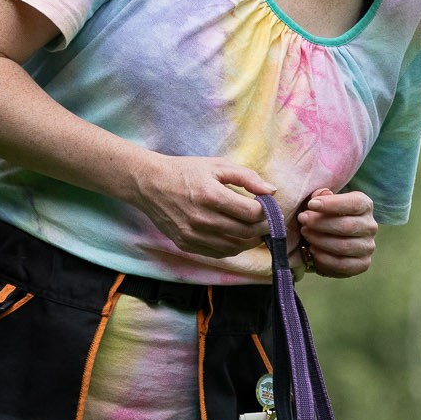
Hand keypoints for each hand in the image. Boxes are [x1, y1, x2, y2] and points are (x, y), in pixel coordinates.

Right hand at [130, 154, 271, 256]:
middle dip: (263, 228)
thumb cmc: (185, 172)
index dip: (265, 211)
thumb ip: (247, 177)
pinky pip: (219, 254)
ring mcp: (193, 235)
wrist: (149, 184)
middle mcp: (202, 219)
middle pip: (246, 232)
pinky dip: (233, 247)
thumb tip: (271, 191)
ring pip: (235, 247)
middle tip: (266, 221)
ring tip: (253, 229)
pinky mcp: (187, 244)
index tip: (266, 206)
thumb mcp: (216, 165)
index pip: (252, 213)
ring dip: (250, 240)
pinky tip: (236, 236)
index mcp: (211, 195)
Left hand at [295, 188, 377, 277]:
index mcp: (365, 206)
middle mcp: (370, 226)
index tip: (311, 204)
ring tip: (306, 234)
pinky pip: (343, 264)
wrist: (326, 240)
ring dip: (320, 240)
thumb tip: (323, 195)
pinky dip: (325, 259)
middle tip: (303, 220)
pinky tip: (313, 250)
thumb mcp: (321, 202)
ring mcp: (368, 247)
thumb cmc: (323, 216)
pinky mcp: (362, 264)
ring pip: (344, 246)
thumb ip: (321, 195)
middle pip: (347, 226)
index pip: (355, 203)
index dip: (332, 204)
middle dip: (321, 223)